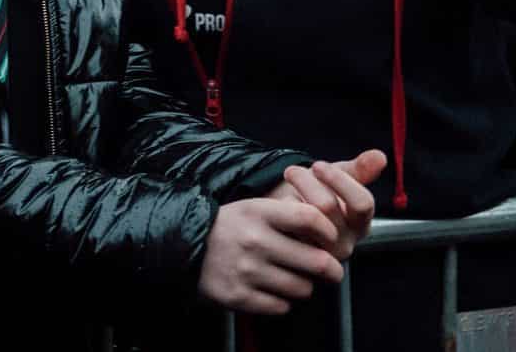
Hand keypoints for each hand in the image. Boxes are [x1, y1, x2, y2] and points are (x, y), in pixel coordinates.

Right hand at [197, 197, 345, 315]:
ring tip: (294, 279)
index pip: (309, 218)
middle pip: (317, 261)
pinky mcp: (239, 297)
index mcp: (258, 213)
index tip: (331, 238)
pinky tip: (273, 290)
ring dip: (304, 286)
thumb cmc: (228, 227)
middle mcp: (254, 241)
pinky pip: (281, 307)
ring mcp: (246, 271)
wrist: (183, 246)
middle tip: (333, 271)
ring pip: (302, 289)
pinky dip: (282, 302)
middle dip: (331, 270)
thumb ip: (287, 215)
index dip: (328, 230)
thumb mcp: (253, 208)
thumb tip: (329, 232)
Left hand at [266, 150, 384, 262]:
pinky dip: (281, 210)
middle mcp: (346, 242)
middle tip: (293, 170)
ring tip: (286, 179)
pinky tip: (277, 202)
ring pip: (308, 217)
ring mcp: (323, 252)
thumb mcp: (339, 178)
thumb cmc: (319, 193)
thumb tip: (381, 156)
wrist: (289, 214)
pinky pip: (290, 229)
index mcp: (361, 223)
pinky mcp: (301, 257)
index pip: (362, 203)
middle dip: (308, 182)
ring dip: (293, 193)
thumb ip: (361, 169)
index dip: (339, 180)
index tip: (318, 165)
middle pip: (328, 206)